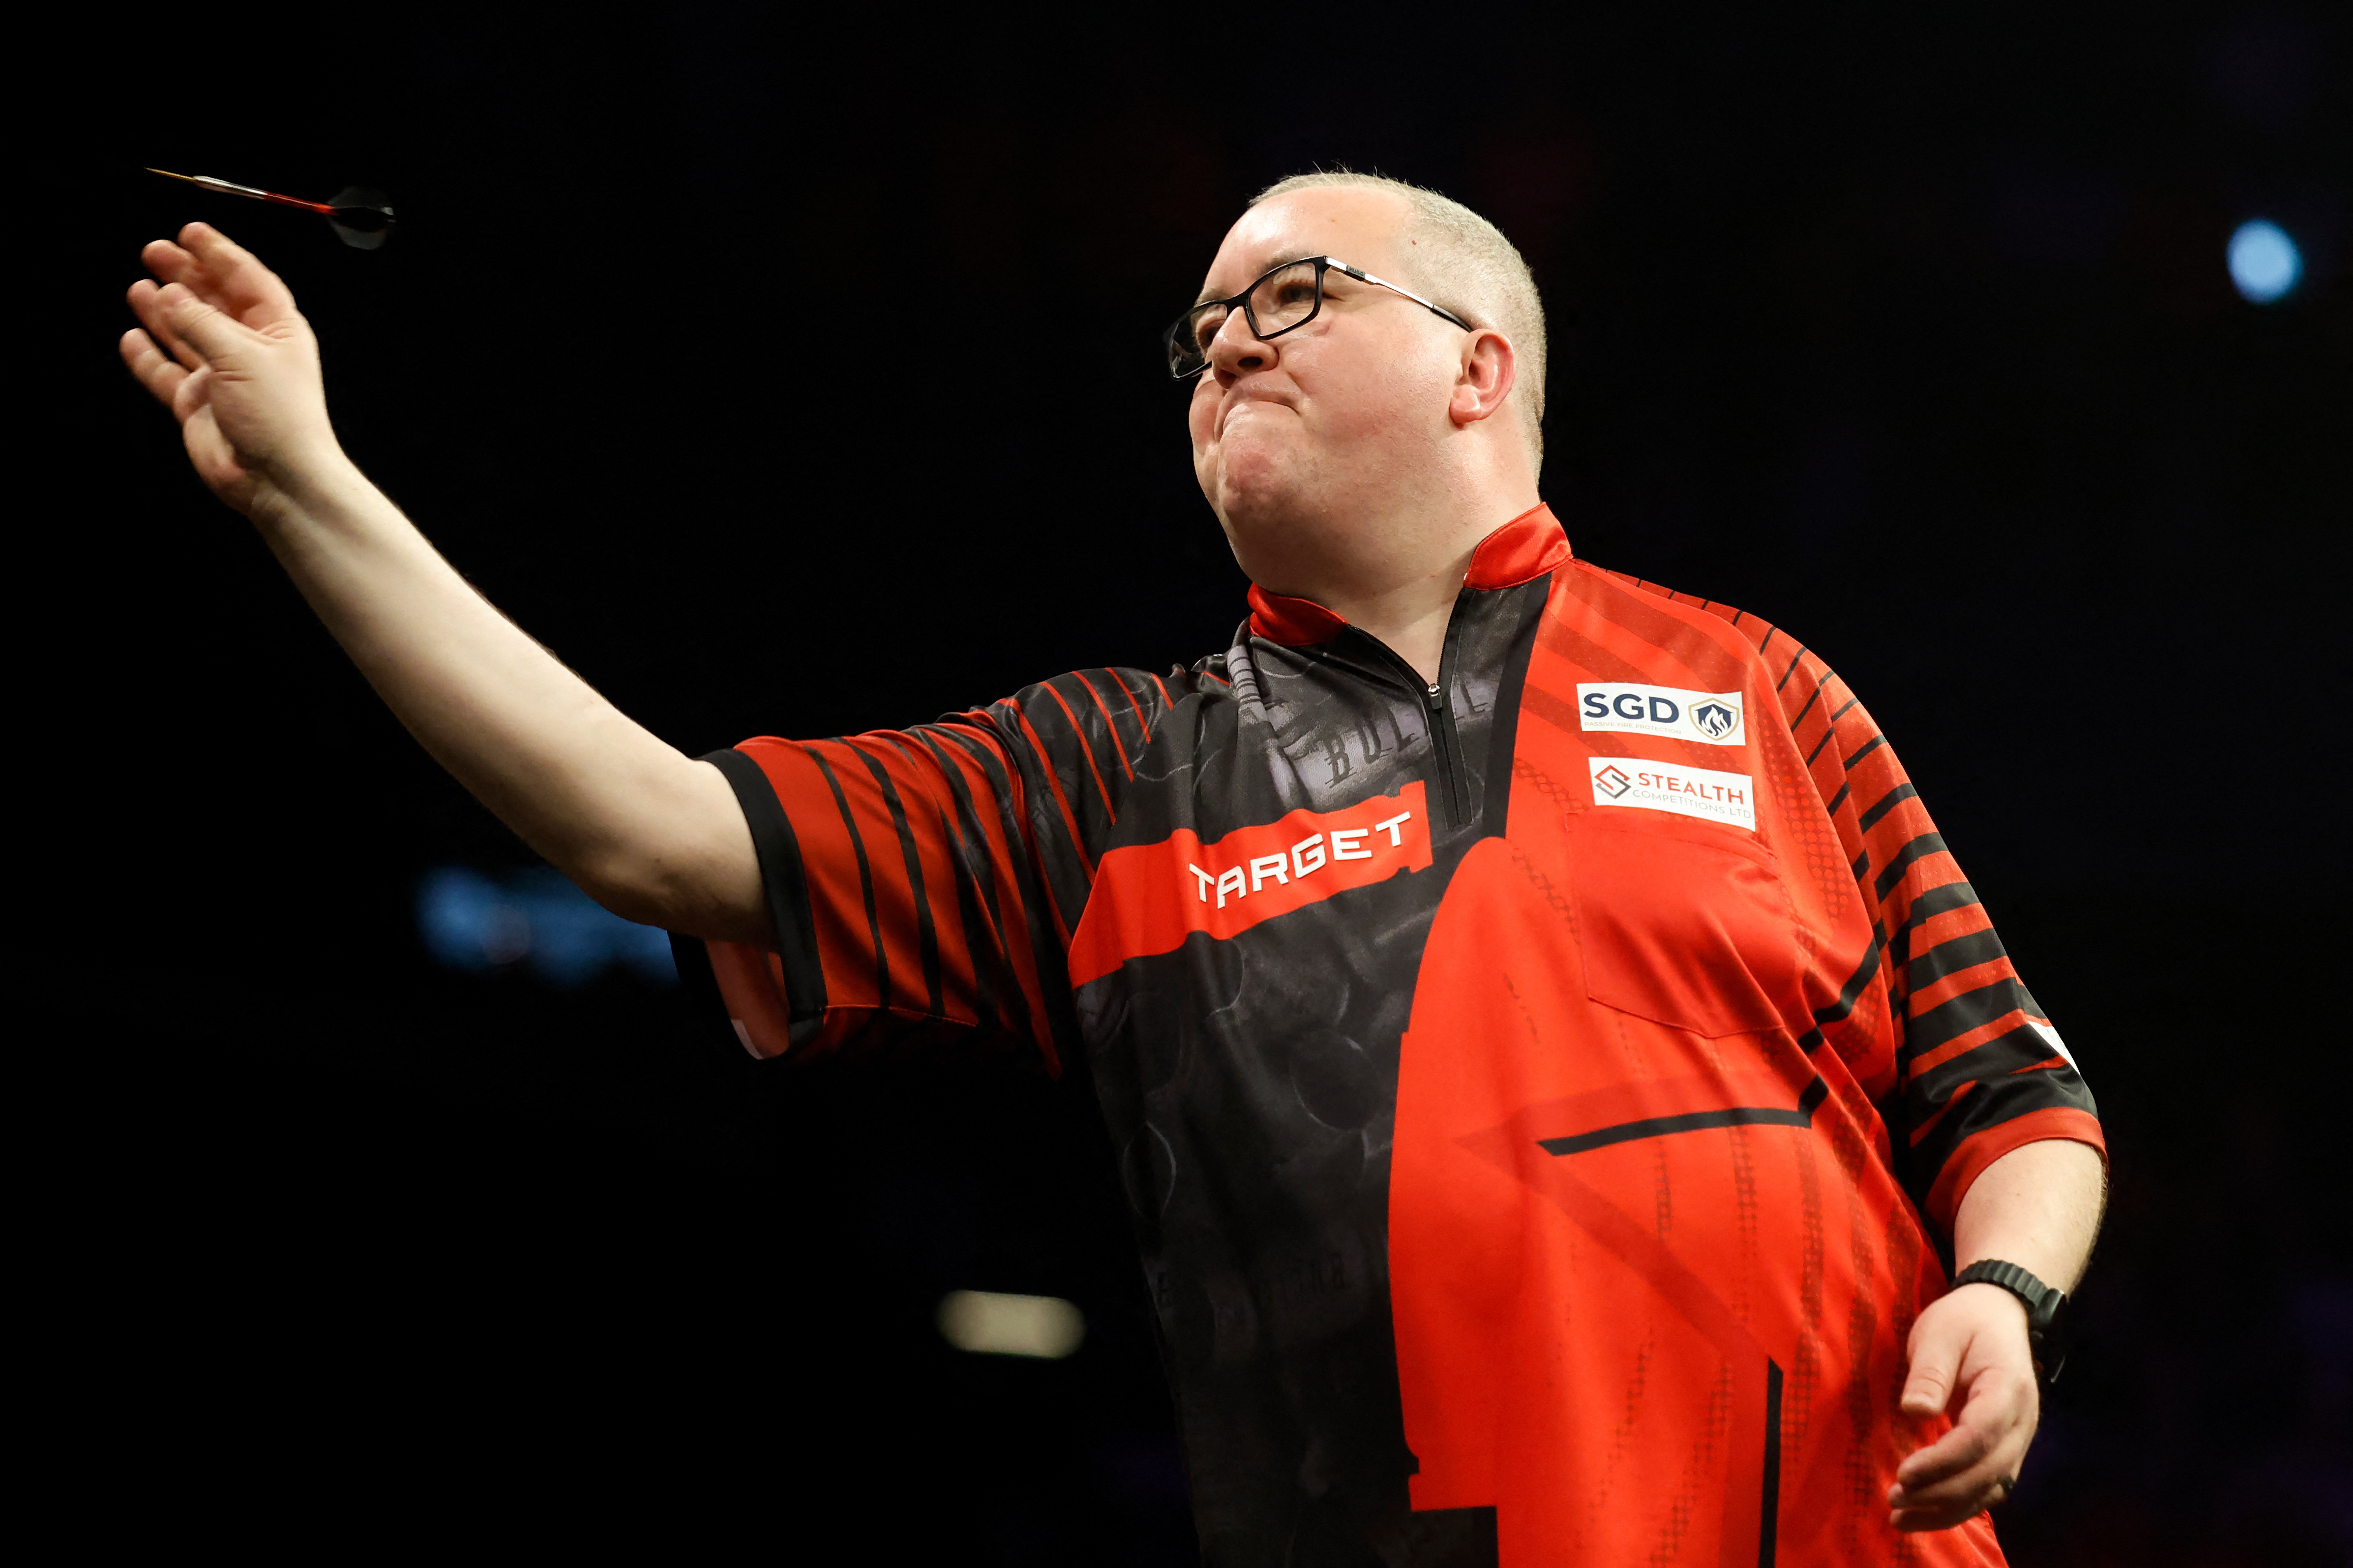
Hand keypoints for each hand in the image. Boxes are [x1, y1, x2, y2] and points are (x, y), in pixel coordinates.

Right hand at [120, 224, 342, 518]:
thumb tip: (169, 295)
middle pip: (212, 302)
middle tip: (154, 251)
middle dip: (185, 276)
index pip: (246, 279)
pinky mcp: (199, 404)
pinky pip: (167, 372)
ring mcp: (222, 377)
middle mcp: (250, 350)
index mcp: (277, 330)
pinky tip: (132, 336)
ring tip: (139, 286)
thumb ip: (200, 323)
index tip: (190, 232)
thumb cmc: (278, 417)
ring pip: (187, 334)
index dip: (218, 254)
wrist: (277, 479)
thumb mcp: (241, 355)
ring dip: (164, 310)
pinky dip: (148, 355)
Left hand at [1888, 1280, 2038, 1530]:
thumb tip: (1914, 1412)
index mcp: (2007, 1389)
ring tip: (1900, 1519)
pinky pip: (1988, 1487)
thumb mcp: (1939, 1333)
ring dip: (1948, 1509)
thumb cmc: (1965, 1321)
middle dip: (1941, 1495)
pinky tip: (1924, 1513)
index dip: (1942, 1462)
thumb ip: (1929, 1373)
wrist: (1998, 1314)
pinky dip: (1958, 1504)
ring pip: (1991, 1489)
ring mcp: (2018, 1439)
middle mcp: (2022, 1422)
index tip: (1904, 1475)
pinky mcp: (2006, 1449)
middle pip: (1988, 1473)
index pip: (1979, 1436)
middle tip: (1894, 1501)